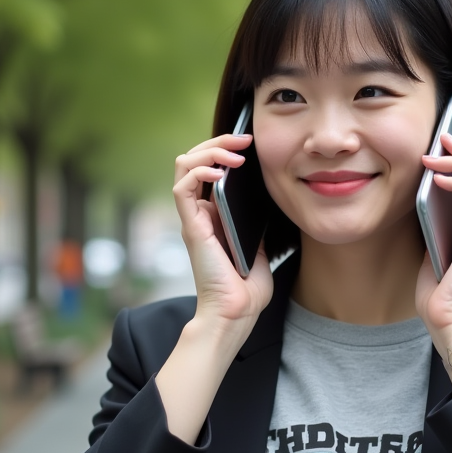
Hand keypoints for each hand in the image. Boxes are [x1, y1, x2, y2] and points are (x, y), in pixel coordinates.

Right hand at [172, 133, 273, 327]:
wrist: (236, 314)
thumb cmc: (247, 289)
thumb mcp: (260, 247)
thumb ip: (257, 224)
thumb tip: (269, 199)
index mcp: (213, 216)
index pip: (209, 168)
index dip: (226, 149)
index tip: (251, 143)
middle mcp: (199, 213)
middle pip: (194, 159)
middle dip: (219, 140)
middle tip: (245, 138)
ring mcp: (193, 218)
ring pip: (184, 164)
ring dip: (209, 149)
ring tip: (235, 152)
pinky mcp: (191, 226)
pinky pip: (182, 186)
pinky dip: (199, 169)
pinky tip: (222, 170)